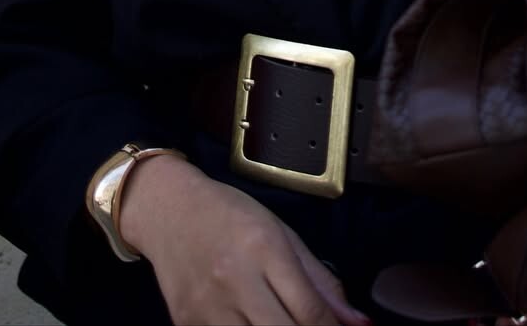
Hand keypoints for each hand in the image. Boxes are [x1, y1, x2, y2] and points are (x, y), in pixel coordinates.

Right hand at [119, 154, 370, 325]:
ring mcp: (207, 309)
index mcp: (264, 249)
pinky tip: (256, 323)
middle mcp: (234, 281)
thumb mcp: (282, 233)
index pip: (310, 311)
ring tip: (285, 321)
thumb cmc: (230, 215)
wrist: (169, 211)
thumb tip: (358, 322)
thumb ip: (321, 280)